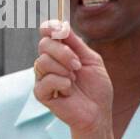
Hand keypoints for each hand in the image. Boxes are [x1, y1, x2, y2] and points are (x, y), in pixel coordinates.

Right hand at [34, 20, 113, 135]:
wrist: (98, 112)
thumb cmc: (96, 88)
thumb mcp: (91, 60)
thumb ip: (76, 43)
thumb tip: (61, 25)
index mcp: (60, 53)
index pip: (47, 34)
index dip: (50, 28)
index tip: (59, 29)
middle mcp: (48, 62)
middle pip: (44, 45)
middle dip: (63, 52)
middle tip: (77, 66)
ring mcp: (42, 77)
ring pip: (43, 61)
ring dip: (64, 69)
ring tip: (74, 80)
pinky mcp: (41, 93)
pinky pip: (45, 80)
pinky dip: (61, 83)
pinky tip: (69, 90)